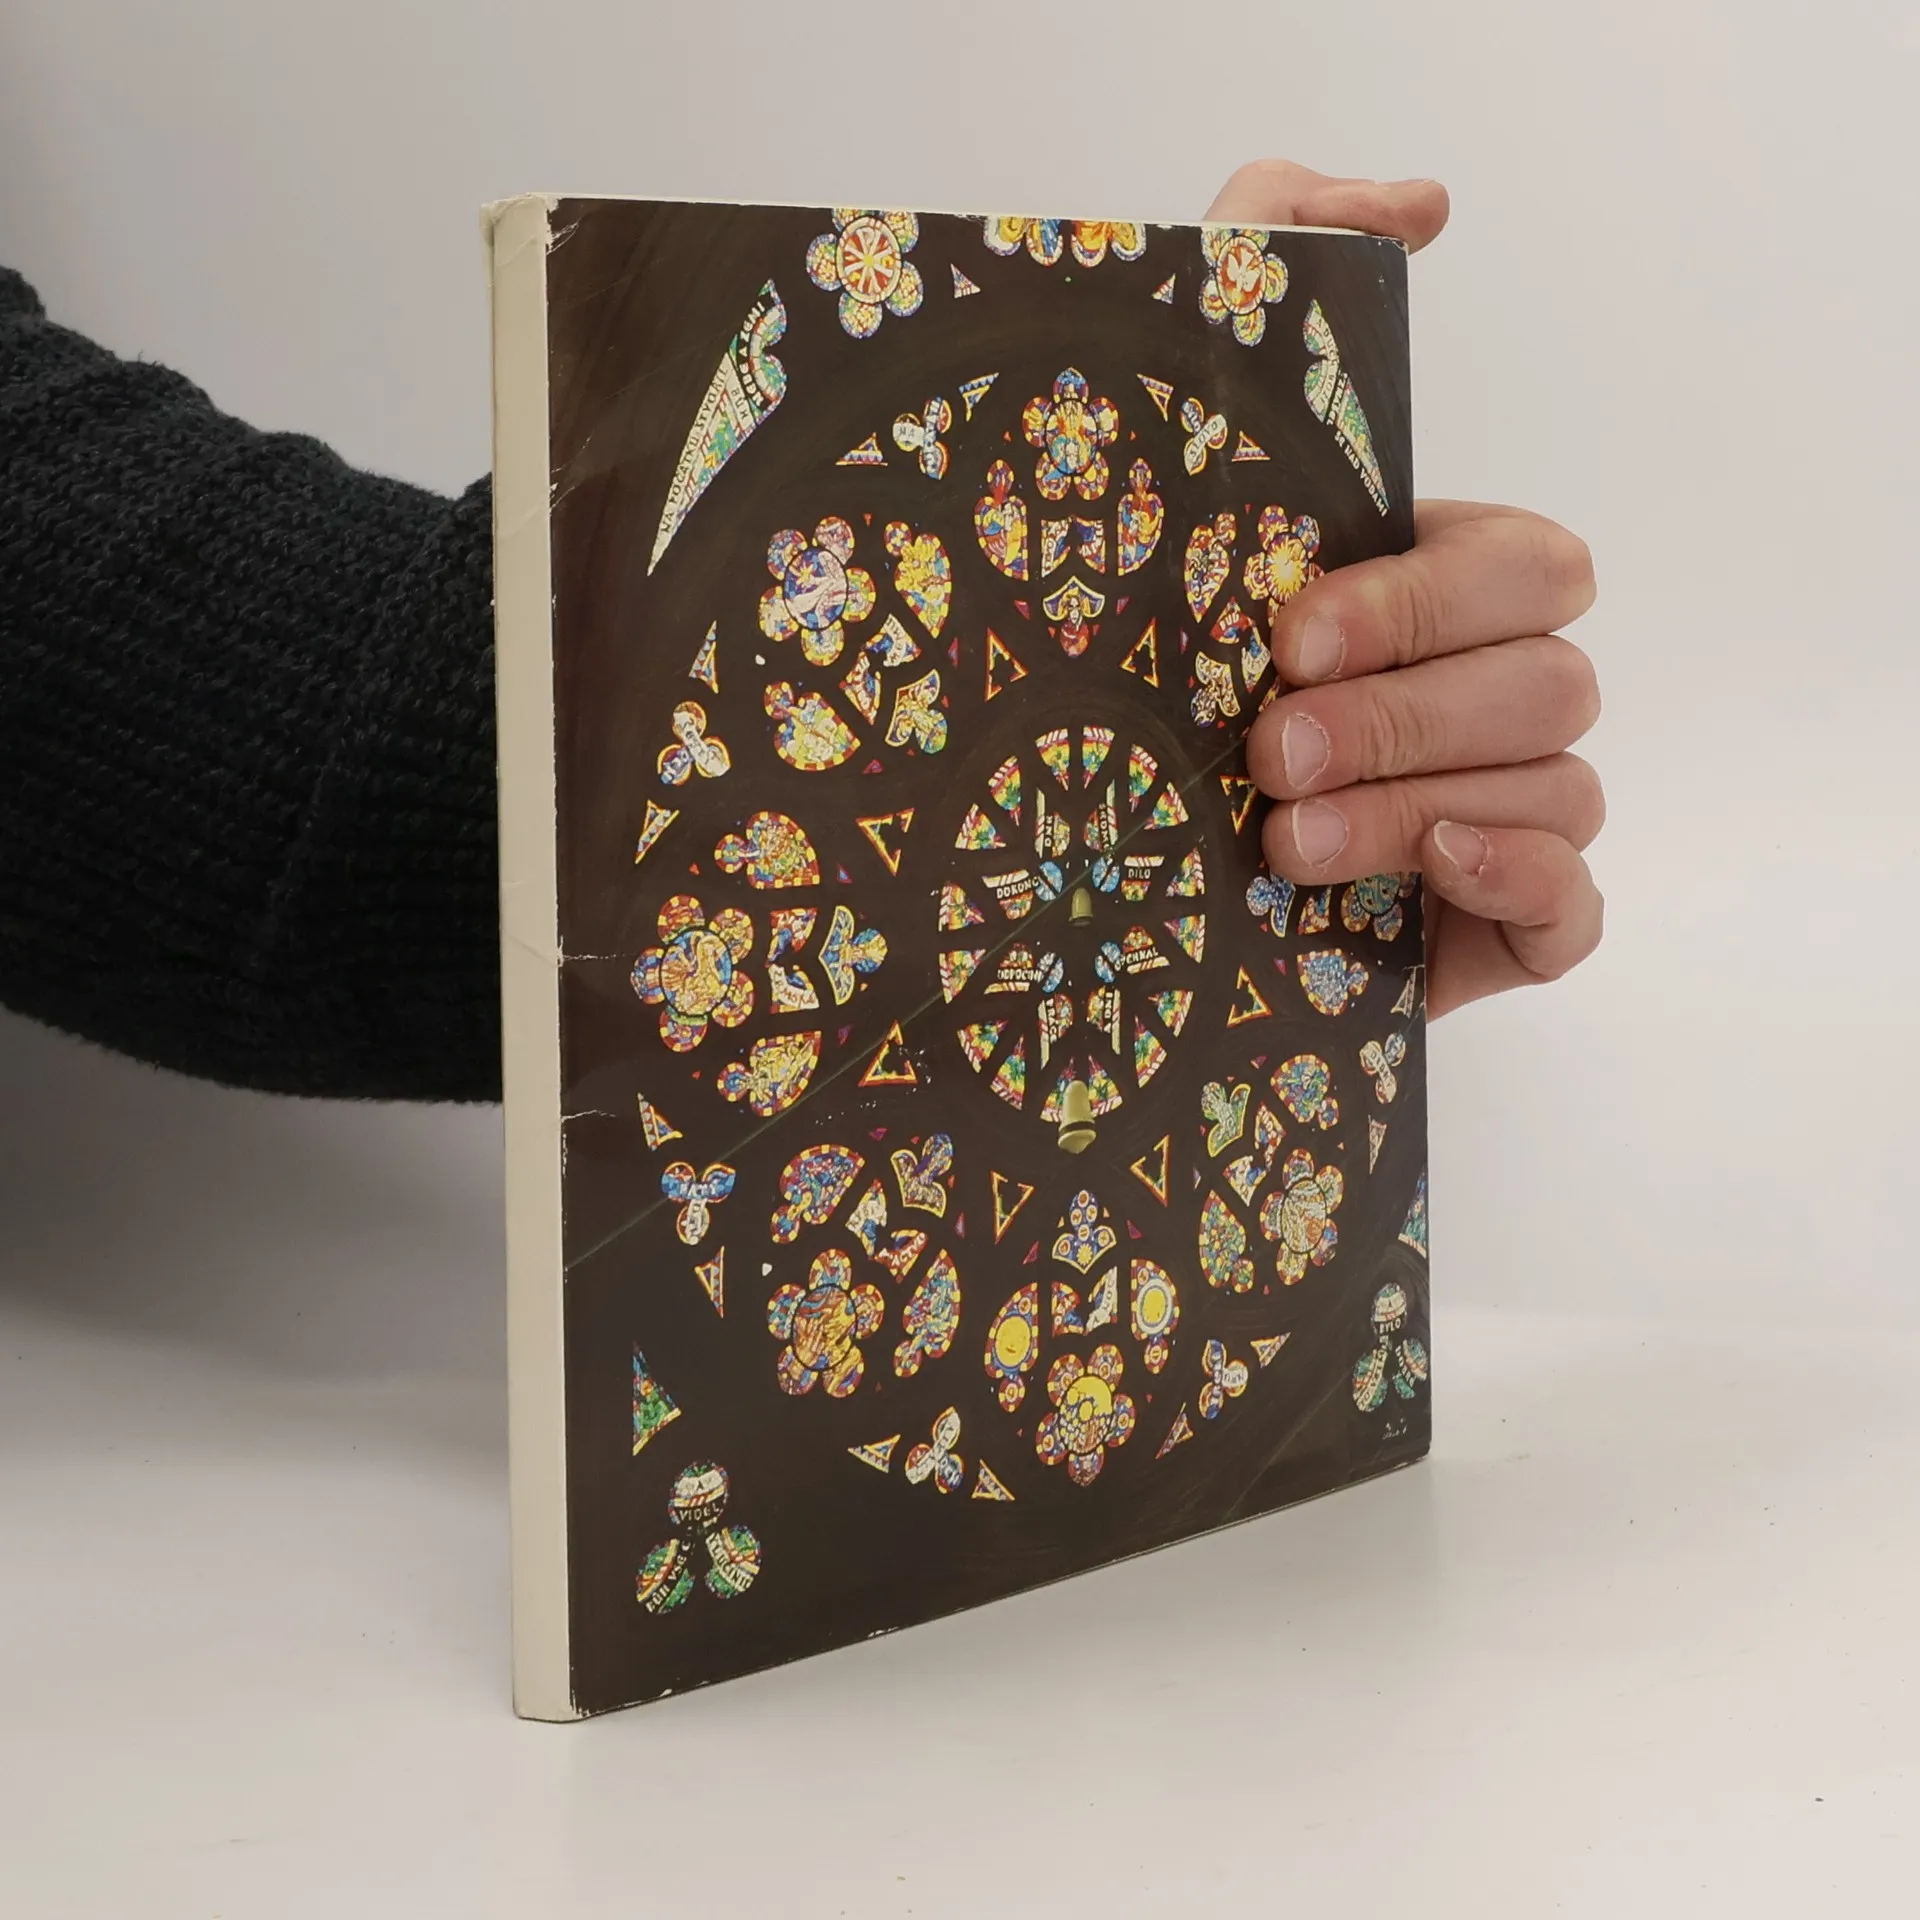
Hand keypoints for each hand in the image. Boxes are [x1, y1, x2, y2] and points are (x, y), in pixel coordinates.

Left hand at [1206, 160, 1603, 1016]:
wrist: (1078, 862)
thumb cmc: (1143, 654)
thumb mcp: (1176, 440)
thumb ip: (1275, 257)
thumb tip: (1419, 205)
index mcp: (1440, 590)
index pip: (1525, 566)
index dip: (1426, 598)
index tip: (1287, 634)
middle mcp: (1489, 692)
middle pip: (1551, 680)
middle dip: (1407, 715)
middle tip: (1267, 747)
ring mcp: (1506, 806)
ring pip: (1558, 784)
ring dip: (1418, 803)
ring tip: (1280, 835)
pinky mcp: (1503, 921)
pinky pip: (1577, 904)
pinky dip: (1523, 880)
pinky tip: (1431, 872)